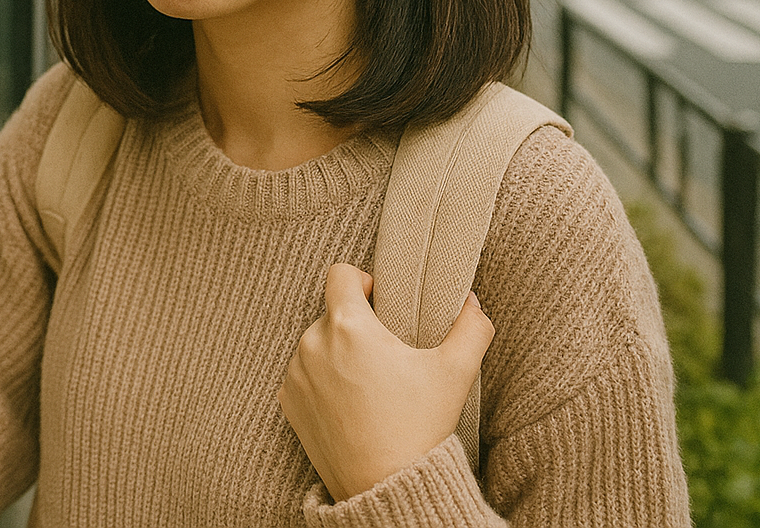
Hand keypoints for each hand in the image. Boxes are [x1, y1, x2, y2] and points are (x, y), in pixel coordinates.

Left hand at [278, 263, 493, 500]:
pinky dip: (322, 380)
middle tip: (384, 356)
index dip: (363, 281)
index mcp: (348, 326)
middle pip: (332, 312)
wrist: (385, 485)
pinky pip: (303, 373)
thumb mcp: (455, 373)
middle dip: (356, 326)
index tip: (381, 303)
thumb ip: (471, 327)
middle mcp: (312, 343)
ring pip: (316, 343)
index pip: (340, 273)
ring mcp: (296, 373)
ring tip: (368, 385)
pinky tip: (349, 404)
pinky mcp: (288, 400)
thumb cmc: (420, 427)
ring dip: (337, 353)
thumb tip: (470, 301)